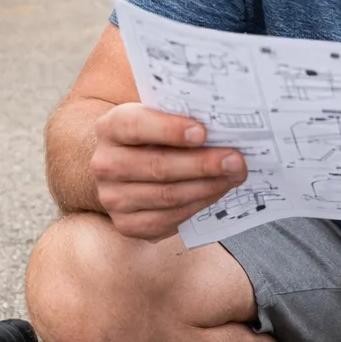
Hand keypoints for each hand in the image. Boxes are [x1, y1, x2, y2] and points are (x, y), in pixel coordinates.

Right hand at [90, 104, 246, 239]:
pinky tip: (216, 193)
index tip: (203, 132)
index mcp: (111, 127)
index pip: (136, 126)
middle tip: (236, 161)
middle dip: (202, 164)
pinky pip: (167, 219)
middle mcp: (105, 163)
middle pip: (157, 166)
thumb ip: (181, 117)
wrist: (129, 169)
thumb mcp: (159, 118)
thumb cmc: (153, 138)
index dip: (170, 129)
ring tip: (234, 177)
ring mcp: (112, 197)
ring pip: (166, 195)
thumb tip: (224, 126)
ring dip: (207, 187)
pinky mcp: (126, 224)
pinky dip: (196, 206)